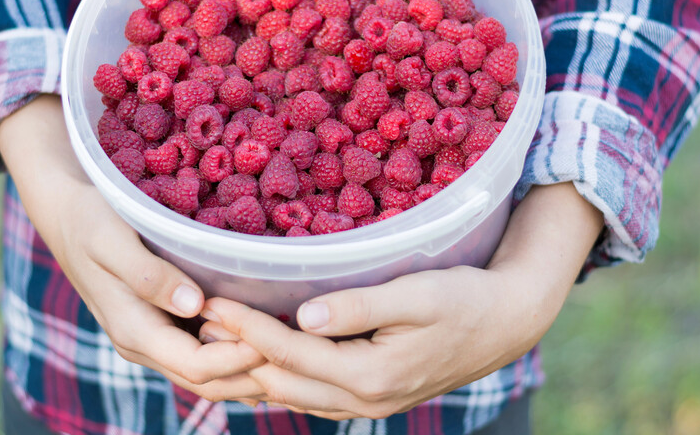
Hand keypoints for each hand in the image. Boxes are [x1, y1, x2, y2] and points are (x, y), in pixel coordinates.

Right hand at [0, 95, 265, 400]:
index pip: (200, 367)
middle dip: (255, 372)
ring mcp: (155, 336)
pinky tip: (266, 332)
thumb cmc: (90, 219)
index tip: (281, 337)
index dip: (242, 359)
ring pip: (210, 371)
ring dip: (249, 365)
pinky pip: (204, 350)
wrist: (66, 213)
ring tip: (294, 347)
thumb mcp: (112, 240)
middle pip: (210, 380)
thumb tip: (194, 306)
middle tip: (303, 351)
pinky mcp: (163, 322)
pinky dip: (235, 350)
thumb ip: (149, 275)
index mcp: (135, 331)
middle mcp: (146, 344)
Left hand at [199, 182, 603, 417]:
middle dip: (235, 352)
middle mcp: (362, 399)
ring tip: (212, 339)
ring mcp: (364, 403)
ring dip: (250, 367)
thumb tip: (304, 316)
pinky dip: (277, 375)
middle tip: (196, 321)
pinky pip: (308, 394)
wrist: (503, 325)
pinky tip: (257, 358)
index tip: (211, 302)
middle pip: (280, 380)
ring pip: (289, 394)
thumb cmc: (463, 300)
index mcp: (371, 375)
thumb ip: (360, 308)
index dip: (247, 328)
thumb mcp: (417, 295)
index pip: (290, 352)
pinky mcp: (367, 395)